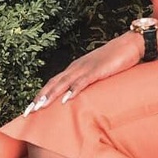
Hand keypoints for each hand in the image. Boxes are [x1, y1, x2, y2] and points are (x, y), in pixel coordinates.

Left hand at [23, 32, 143, 114]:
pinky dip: (73, 90)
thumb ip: (88, 82)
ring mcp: (86, 68)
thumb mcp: (98, 72)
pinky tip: (66, 99)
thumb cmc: (116, 59)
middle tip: (27, 113)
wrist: (131, 44)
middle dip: (39, 98)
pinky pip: (83, 81)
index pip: (53, 83)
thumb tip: (81, 97)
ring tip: (39, 107)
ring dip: (50, 96)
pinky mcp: (98, 70)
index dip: (41, 95)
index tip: (30, 109)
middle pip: (53, 84)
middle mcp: (76, 67)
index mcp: (75, 68)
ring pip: (63, 83)